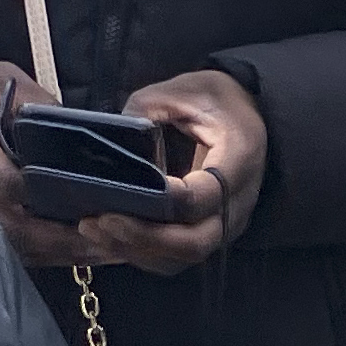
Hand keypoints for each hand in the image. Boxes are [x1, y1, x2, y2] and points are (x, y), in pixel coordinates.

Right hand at [0, 57, 102, 268]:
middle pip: (14, 227)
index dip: (45, 197)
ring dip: (58, 253)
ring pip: (12, 244)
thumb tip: (79, 133)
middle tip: (110, 240)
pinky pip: (7, 244)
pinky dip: (43, 252)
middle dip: (62, 239)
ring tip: (106, 251)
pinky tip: (77, 251)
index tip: (90, 202)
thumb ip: (38, 105)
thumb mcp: (0, 78)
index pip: (6, 183)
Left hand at [79, 71, 268, 275]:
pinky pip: (178, 256)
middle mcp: (238, 201)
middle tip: (101, 221)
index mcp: (238, 159)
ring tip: (94, 230)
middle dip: (144, 238)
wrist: (250, 113)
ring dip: (137, 250)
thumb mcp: (187, 88)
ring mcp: (227, 223)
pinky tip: (111, 238)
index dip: (164, 202)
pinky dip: (144, 253)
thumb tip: (109, 138)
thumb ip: (147, 108)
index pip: (203, 197)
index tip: (123, 193)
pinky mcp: (211, 231)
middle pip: (194, 242)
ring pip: (183, 257)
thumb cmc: (219, 100)